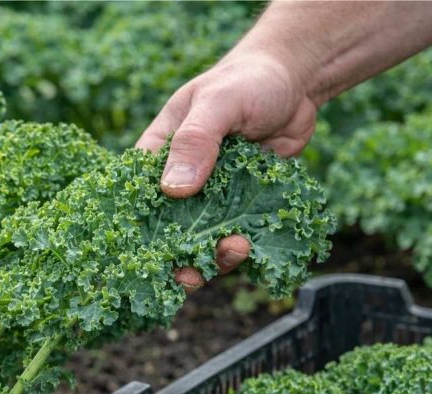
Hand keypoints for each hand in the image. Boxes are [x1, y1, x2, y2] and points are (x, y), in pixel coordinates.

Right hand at [141, 51, 319, 291]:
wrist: (296, 83)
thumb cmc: (248, 81)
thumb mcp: (218, 103)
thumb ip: (196, 141)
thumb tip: (173, 190)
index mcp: (158, 156)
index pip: (134, 199)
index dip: (134, 233)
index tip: (144, 259)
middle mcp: (179, 182)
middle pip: (166, 232)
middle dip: (176, 258)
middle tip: (191, 275)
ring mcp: (211, 198)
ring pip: (202, 240)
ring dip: (214, 256)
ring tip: (237, 249)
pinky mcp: (240, 207)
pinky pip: (235, 235)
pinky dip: (241, 249)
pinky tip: (253, 247)